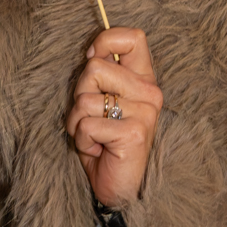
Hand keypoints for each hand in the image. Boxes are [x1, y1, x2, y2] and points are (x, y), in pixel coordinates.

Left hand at [65, 28, 163, 209]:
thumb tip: (90, 52)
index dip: (106, 41)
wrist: (116, 188)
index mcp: (143, 80)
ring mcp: (144, 113)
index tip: (92, 59)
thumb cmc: (104, 142)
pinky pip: (87, 124)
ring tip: (93, 136)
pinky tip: (98, 150)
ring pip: (85, 97)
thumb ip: (100, 76)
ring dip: (77, 121)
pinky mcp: (133, 133)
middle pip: (94, 67)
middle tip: (91, 117)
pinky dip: (81, 140)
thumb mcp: (101, 101)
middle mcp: (150, 93)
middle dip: (79, 93)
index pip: (133, 38)